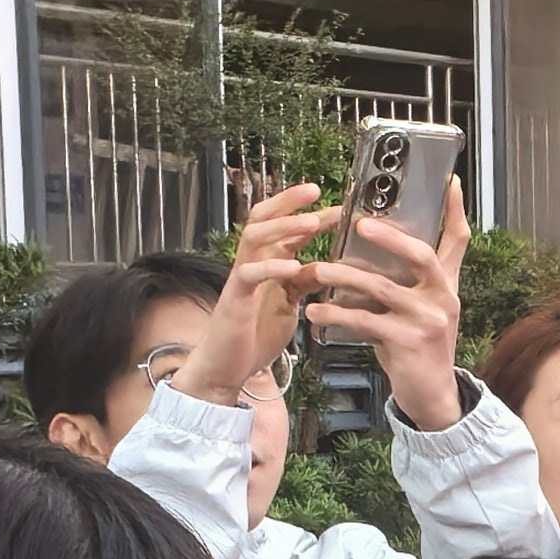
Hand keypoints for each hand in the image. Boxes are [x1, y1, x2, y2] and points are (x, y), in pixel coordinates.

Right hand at [177, 185, 321, 404]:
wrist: (226, 368)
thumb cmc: (254, 336)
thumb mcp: (289, 304)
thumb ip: (304, 282)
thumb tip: (331, 266)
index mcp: (265, 264)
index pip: (281, 226)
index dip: (304, 210)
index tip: (333, 201)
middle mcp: (251, 265)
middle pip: (263, 219)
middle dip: (288, 202)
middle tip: (315, 190)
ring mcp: (241, 279)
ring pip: (255, 239)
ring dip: (284, 228)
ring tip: (311, 222)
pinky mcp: (235, 299)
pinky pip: (250, 275)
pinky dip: (271, 267)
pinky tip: (293, 266)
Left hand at [310, 180, 471, 430]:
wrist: (430, 395)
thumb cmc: (416, 347)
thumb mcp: (419, 309)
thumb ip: (406, 280)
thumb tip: (372, 248)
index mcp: (446, 284)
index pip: (458, 240)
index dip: (455, 210)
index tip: (449, 181)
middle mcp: (443, 298)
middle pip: (421, 255)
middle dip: (390, 237)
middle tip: (360, 224)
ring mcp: (428, 320)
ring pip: (382, 288)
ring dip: (344, 277)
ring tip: (316, 271)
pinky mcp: (408, 342)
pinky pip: (365, 320)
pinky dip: (336, 314)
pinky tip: (314, 312)